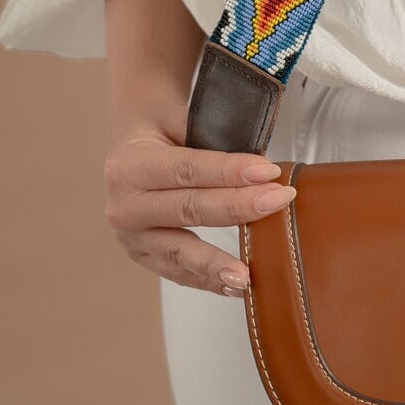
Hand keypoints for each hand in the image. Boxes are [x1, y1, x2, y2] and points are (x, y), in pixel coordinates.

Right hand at [103, 114, 295, 296]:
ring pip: (180, 252)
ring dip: (217, 263)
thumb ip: (209, 134)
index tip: (268, 172)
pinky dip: (207, 281)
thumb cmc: (159, 132)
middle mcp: (125, 205)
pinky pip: (178, 273)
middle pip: (189, 210)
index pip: (187, 170)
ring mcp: (131, 237)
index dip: (229, 172)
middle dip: (238, 207)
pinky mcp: (142, 257)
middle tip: (278, 201)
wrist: (127, 154)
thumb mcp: (175, 117)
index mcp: (132, 165)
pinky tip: (235, 287)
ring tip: (247, 275)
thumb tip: (258, 160)